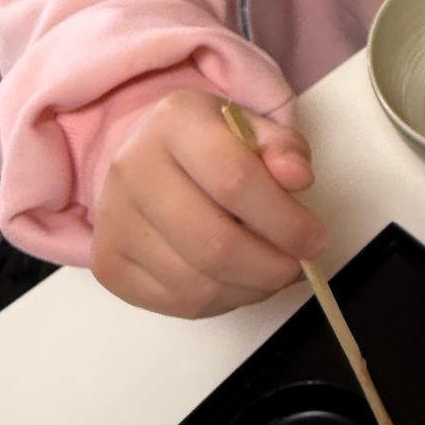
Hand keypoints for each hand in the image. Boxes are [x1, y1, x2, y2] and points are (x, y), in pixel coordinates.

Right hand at [91, 89, 326, 318]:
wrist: (146, 157)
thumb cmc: (211, 142)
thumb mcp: (252, 128)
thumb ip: (283, 149)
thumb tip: (298, 179)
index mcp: (173, 121)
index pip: (235, 179)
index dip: (284, 220)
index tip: (316, 239)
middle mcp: (132, 168)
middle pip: (214, 243)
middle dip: (270, 265)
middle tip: (298, 266)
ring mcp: (114, 221)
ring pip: (197, 284)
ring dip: (250, 289)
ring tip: (273, 273)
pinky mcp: (108, 264)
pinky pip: (177, 304)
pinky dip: (222, 302)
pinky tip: (240, 281)